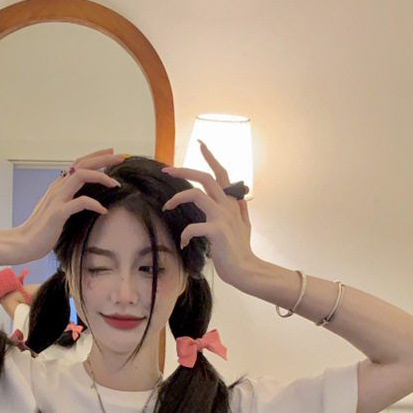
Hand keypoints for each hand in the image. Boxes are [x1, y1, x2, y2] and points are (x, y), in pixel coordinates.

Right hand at [15, 149, 123, 262]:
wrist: (23, 244)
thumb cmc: (41, 230)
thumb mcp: (55, 209)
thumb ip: (66, 199)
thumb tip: (81, 196)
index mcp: (58, 186)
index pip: (79, 163)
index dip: (96, 156)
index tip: (112, 152)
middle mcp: (57, 188)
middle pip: (82, 164)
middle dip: (103, 158)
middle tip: (121, 158)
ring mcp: (57, 199)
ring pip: (81, 176)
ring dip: (101, 176)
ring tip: (116, 184)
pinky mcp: (58, 213)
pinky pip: (80, 203)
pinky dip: (94, 204)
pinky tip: (103, 210)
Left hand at [162, 143, 259, 288]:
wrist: (246, 269)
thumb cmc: (240, 249)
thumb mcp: (243, 224)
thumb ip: (239, 208)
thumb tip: (240, 197)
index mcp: (231, 202)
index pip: (221, 173)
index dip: (210, 157)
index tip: (200, 143)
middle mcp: (227, 205)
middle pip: (205, 177)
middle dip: (183, 170)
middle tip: (167, 170)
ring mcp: (223, 216)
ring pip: (196, 194)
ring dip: (177, 198)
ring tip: (168, 206)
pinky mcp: (217, 231)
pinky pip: (194, 227)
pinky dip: (185, 234)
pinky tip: (184, 243)